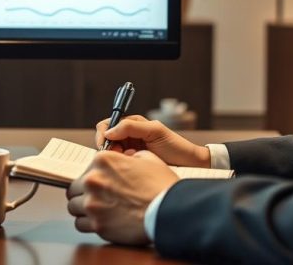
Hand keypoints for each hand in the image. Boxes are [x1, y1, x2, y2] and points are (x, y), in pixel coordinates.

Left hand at [66, 150, 178, 245]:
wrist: (169, 211)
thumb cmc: (161, 186)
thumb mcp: (148, 158)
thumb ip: (129, 156)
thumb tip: (125, 158)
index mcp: (103, 161)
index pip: (85, 169)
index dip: (93, 177)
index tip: (98, 185)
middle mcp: (93, 180)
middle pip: (74, 188)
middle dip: (84, 193)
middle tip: (96, 198)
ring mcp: (93, 203)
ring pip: (73, 206)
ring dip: (83, 209)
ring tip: (97, 211)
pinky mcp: (97, 224)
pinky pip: (80, 224)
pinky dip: (87, 224)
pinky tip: (99, 222)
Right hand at [96, 115, 210, 166]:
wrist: (189, 165)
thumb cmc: (175, 146)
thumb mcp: (155, 131)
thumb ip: (131, 126)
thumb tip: (109, 132)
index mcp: (132, 124)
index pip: (107, 125)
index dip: (103, 134)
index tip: (105, 146)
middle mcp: (128, 136)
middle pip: (105, 139)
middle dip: (108, 148)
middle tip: (119, 156)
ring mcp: (129, 151)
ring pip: (110, 154)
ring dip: (115, 158)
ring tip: (129, 161)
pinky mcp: (132, 165)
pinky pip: (119, 165)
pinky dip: (122, 166)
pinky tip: (132, 168)